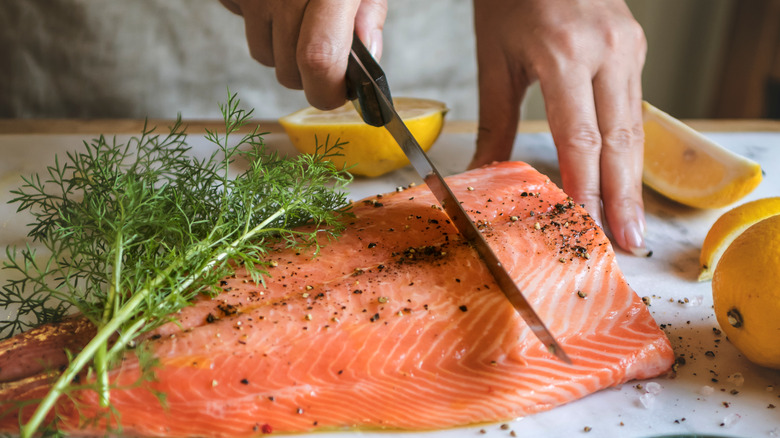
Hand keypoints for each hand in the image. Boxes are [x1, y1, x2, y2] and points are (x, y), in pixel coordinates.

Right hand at [220, 0, 387, 109]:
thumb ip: (370, 13)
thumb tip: (369, 57)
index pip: (319, 58)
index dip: (327, 90)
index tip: (338, 92)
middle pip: (289, 70)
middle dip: (309, 75)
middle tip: (324, 46)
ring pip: (264, 55)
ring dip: (282, 49)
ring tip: (298, 14)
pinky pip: (243, 25)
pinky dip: (260, 22)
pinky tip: (276, 0)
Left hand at [470, 0, 648, 255]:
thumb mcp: (495, 57)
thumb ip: (496, 119)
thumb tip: (487, 172)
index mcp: (566, 53)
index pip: (582, 138)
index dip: (588, 188)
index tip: (589, 226)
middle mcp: (608, 51)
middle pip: (620, 141)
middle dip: (623, 197)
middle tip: (627, 242)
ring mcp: (628, 46)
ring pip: (634, 127)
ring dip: (632, 179)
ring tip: (629, 222)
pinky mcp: (634, 45)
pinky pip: (634, 106)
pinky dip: (628, 147)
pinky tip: (623, 176)